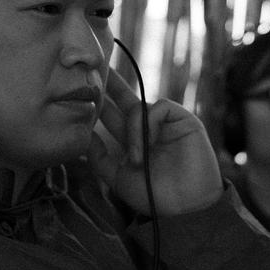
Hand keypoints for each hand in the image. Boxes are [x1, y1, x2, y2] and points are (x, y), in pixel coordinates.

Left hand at [88, 68, 222, 215]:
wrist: (185, 207)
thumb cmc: (154, 196)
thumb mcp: (118, 177)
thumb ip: (100, 158)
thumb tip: (85, 135)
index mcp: (135, 141)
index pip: (115, 116)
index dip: (102, 102)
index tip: (87, 87)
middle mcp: (151, 129)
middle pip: (128, 100)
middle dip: (114, 84)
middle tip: (99, 63)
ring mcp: (168, 123)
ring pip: (140, 108)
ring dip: (134, 131)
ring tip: (138, 159)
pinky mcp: (184, 119)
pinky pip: (159, 107)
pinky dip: (150, 123)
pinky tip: (152, 143)